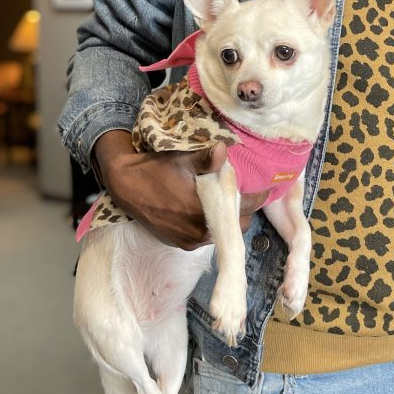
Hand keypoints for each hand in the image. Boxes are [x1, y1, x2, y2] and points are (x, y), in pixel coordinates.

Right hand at [92, 131, 268, 249]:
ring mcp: (189, 241)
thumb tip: (224, 150)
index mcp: (202, 212)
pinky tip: (207, 208)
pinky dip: (211, 223)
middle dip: (243, 208)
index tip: (268, 187)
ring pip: (221, 231)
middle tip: (242, 190)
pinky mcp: (180, 243)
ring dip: (227, 217)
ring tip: (225, 198)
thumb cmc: (155, 170)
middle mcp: (198, 232)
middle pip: (236, 223)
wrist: (125, 186)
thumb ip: (206, 158)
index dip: (257, 197)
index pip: (243, 208)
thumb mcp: (180, 159)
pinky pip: (206, 236)